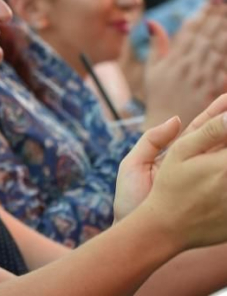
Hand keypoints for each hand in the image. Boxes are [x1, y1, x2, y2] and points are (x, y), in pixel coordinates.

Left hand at [114, 94, 226, 221]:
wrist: (136, 234)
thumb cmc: (130, 199)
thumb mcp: (133, 164)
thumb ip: (152, 141)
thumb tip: (176, 119)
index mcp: (175, 156)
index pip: (199, 130)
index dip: (213, 115)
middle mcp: (192, 166)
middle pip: (217, 139)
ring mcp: (202, 181)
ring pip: (223, 157)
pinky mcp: (210, 198)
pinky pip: (222, 181)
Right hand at [143, 1, 226, 129]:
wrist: (168, 129)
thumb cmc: (160, 97)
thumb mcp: (152, 71)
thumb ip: (156, 45)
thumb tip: (153, 22)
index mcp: (172, 60)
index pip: (190, 31)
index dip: (202, 15)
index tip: (212, 1)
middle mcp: (187, 67)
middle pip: (206, 37)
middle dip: (218, 18)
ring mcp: (202, 79)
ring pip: (219, 50)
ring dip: (225, 32)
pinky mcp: (214, 90)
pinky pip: (226, 69)